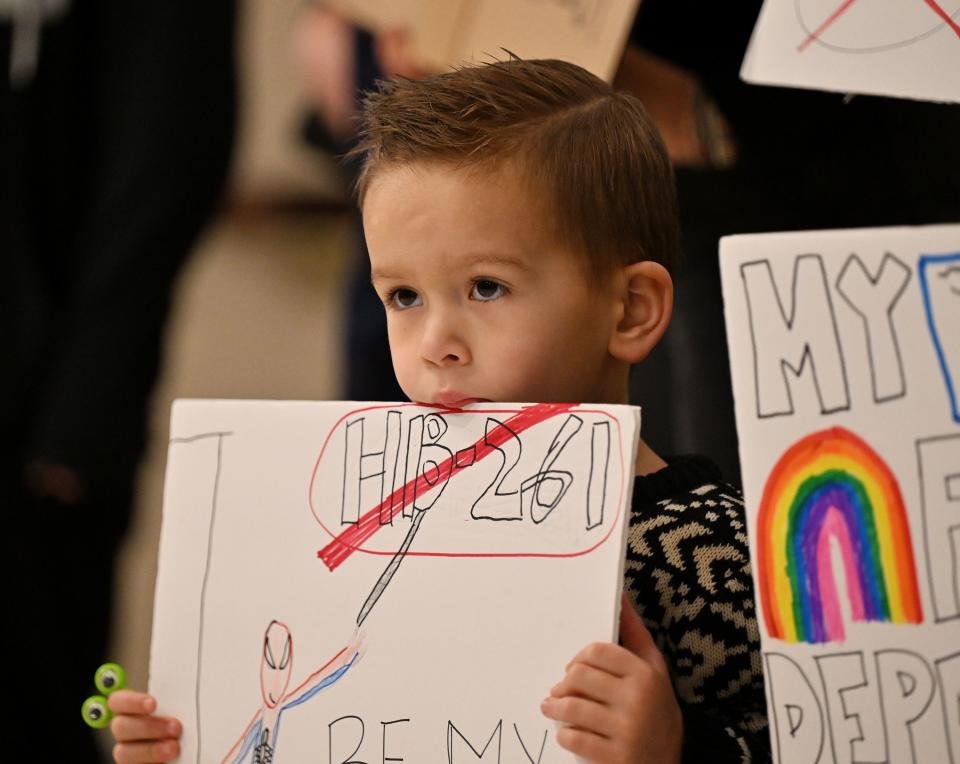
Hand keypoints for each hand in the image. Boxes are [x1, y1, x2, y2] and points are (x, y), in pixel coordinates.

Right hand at [108, 690, 181, 763]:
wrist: (186, 745)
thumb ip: (173, 701)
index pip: (117, 701)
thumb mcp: (178, 706)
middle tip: (176, 728)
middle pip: (121, 727)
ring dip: (151, 750)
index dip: (132, 702)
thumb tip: (186, 690)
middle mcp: (124, 730)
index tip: (153, 704)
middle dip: (149, 727)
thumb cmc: (181, 719)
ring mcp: (126, 751)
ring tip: (174, 748)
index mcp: (129, 709)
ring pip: (124, 753)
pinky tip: (169, 761)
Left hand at [540, 595, 682, 762]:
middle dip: (563, 683)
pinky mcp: (616, 756)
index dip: (578, 658)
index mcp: (645, 674)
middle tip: (557, 690)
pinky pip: (575, 738)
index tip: (572, 668)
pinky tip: (565, 732)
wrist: (670, 763)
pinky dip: (564, 734)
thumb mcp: (655, 669)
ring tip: (550, 707)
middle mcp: (637, 699)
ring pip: (572, 706)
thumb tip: (621, 597)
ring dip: (554, 707)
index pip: (597, 651)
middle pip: (579, 676)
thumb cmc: (657, 708)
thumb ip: (635, 634)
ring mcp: (626, 729)